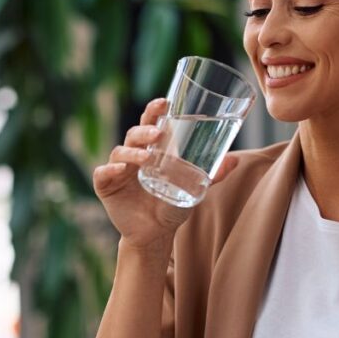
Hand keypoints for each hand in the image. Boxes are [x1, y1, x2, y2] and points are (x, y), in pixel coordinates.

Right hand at [92, 98, 238, 249]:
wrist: (155, 234)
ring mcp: (118, 170)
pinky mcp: (106, 186)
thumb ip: (213, 175)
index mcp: (151, 149)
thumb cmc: (172, 205)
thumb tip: (235, 160)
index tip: (164, 102)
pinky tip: (120, 170)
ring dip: (132, 151)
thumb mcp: (194, 189)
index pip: (150, 123)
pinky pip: (103, 173)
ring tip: (147, 157)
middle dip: (144, 130)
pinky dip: (110, 169)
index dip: (154, 111)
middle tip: (158, 133)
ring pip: (120, 152)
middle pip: (134, 134)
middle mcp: (132, 155)